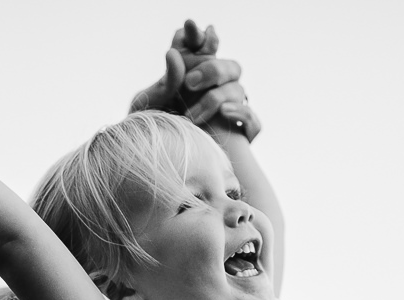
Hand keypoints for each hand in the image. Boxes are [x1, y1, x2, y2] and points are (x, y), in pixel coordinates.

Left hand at [128, 19, 259, 140]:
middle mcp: (216, 91)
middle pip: (230, 66)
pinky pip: (253, 121)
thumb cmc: (151, 134)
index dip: (200, 36)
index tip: (189, 27)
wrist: (160, 168)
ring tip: (192, 118)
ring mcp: (230, 113)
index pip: (203, 48)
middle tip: (189, 84)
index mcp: (194, 77)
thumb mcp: (150, 105)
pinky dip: (242, 114)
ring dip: (216, 99)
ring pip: (240, 90)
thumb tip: (173, 53)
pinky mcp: (240, 137)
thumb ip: (166, 80)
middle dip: (212, 70)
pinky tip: (224, 115)